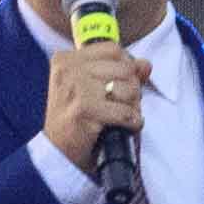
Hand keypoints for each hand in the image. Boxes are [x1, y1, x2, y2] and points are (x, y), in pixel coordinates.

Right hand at [44, 43, 151, 172]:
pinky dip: (132, 122)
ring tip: (122, 116)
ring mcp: (75, 88)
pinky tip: (125, 127)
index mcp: (66, 59)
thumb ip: (121, 73)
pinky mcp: (83, 109)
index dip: (126, 67)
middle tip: (123, 106)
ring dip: (133, 106)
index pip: (113, 50)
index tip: (121, 85)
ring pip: (128, 89)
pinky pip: (125, 112)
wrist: (58, 154)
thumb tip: (146, 64)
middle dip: (133, 89)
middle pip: (124, 68)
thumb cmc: (76, 120)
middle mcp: (68, 69)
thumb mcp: (94, 89)